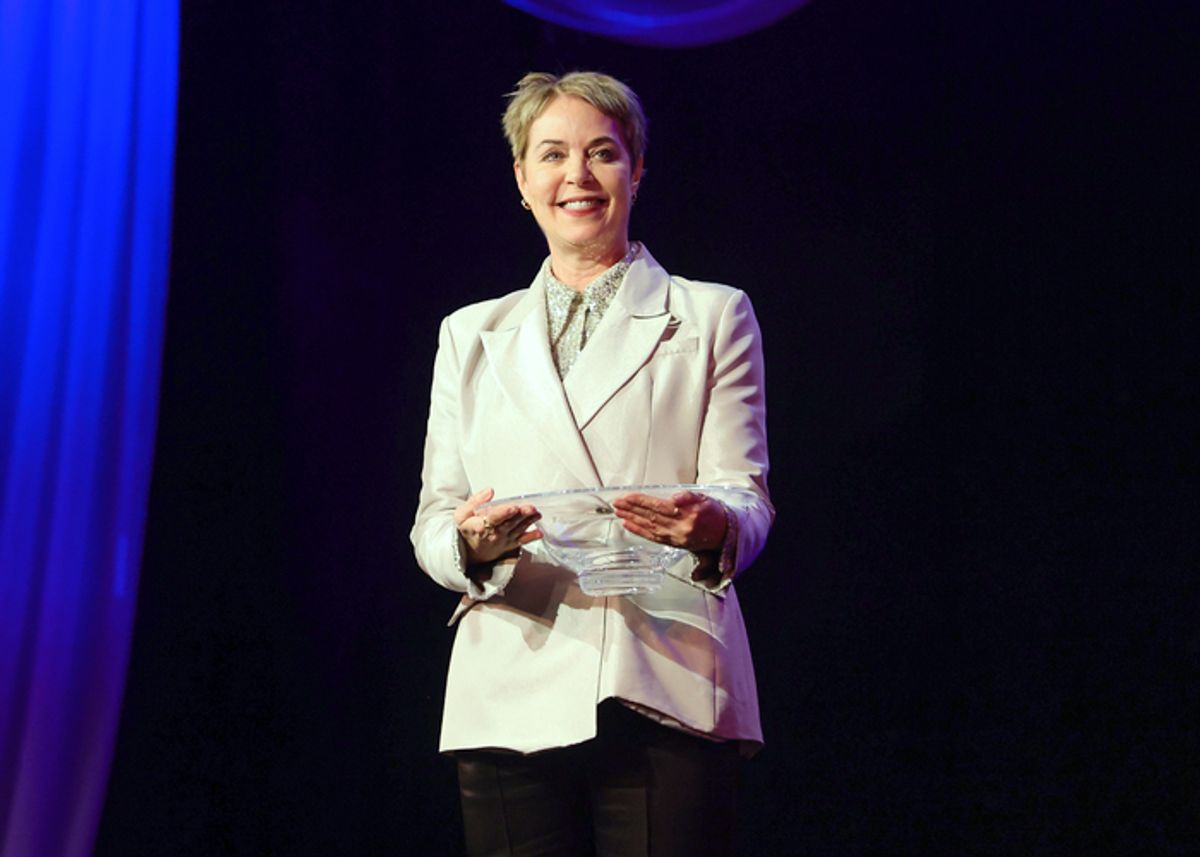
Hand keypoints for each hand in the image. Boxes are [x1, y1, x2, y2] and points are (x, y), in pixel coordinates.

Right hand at [454, 488, 541, 564]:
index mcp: (480, 525)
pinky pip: (521, 541)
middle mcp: (493, 534)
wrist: (469, 550)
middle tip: (530, 508)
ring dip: (528, 521)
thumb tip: (489, 491)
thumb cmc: (468, 529)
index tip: (512, 507)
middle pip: (508, 523)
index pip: (493, 518)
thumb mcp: (462, 514)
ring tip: (537, 513)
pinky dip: (531, 538)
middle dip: (520, 515)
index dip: (503, 513)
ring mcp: (503, 540)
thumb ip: (475, 501)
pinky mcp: (510, 544)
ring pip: (517, 529)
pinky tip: (539, 533)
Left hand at [612, 490, 726, 551]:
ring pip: (650, 527)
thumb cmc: (713, 513)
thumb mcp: (705, 498)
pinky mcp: (674, 544)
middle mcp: (681, 528)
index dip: (641, 501)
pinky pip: (653, 537)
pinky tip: (628, 524)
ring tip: (618, 511)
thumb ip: (689, 497)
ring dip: (632, 519)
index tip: (628, 496)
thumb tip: (674, 498)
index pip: (659, 507)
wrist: (724, 534)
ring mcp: (676, 538)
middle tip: (617, 502)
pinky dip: (639, 531)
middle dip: (632, 509)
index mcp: (688, 515)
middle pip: (651, 517)